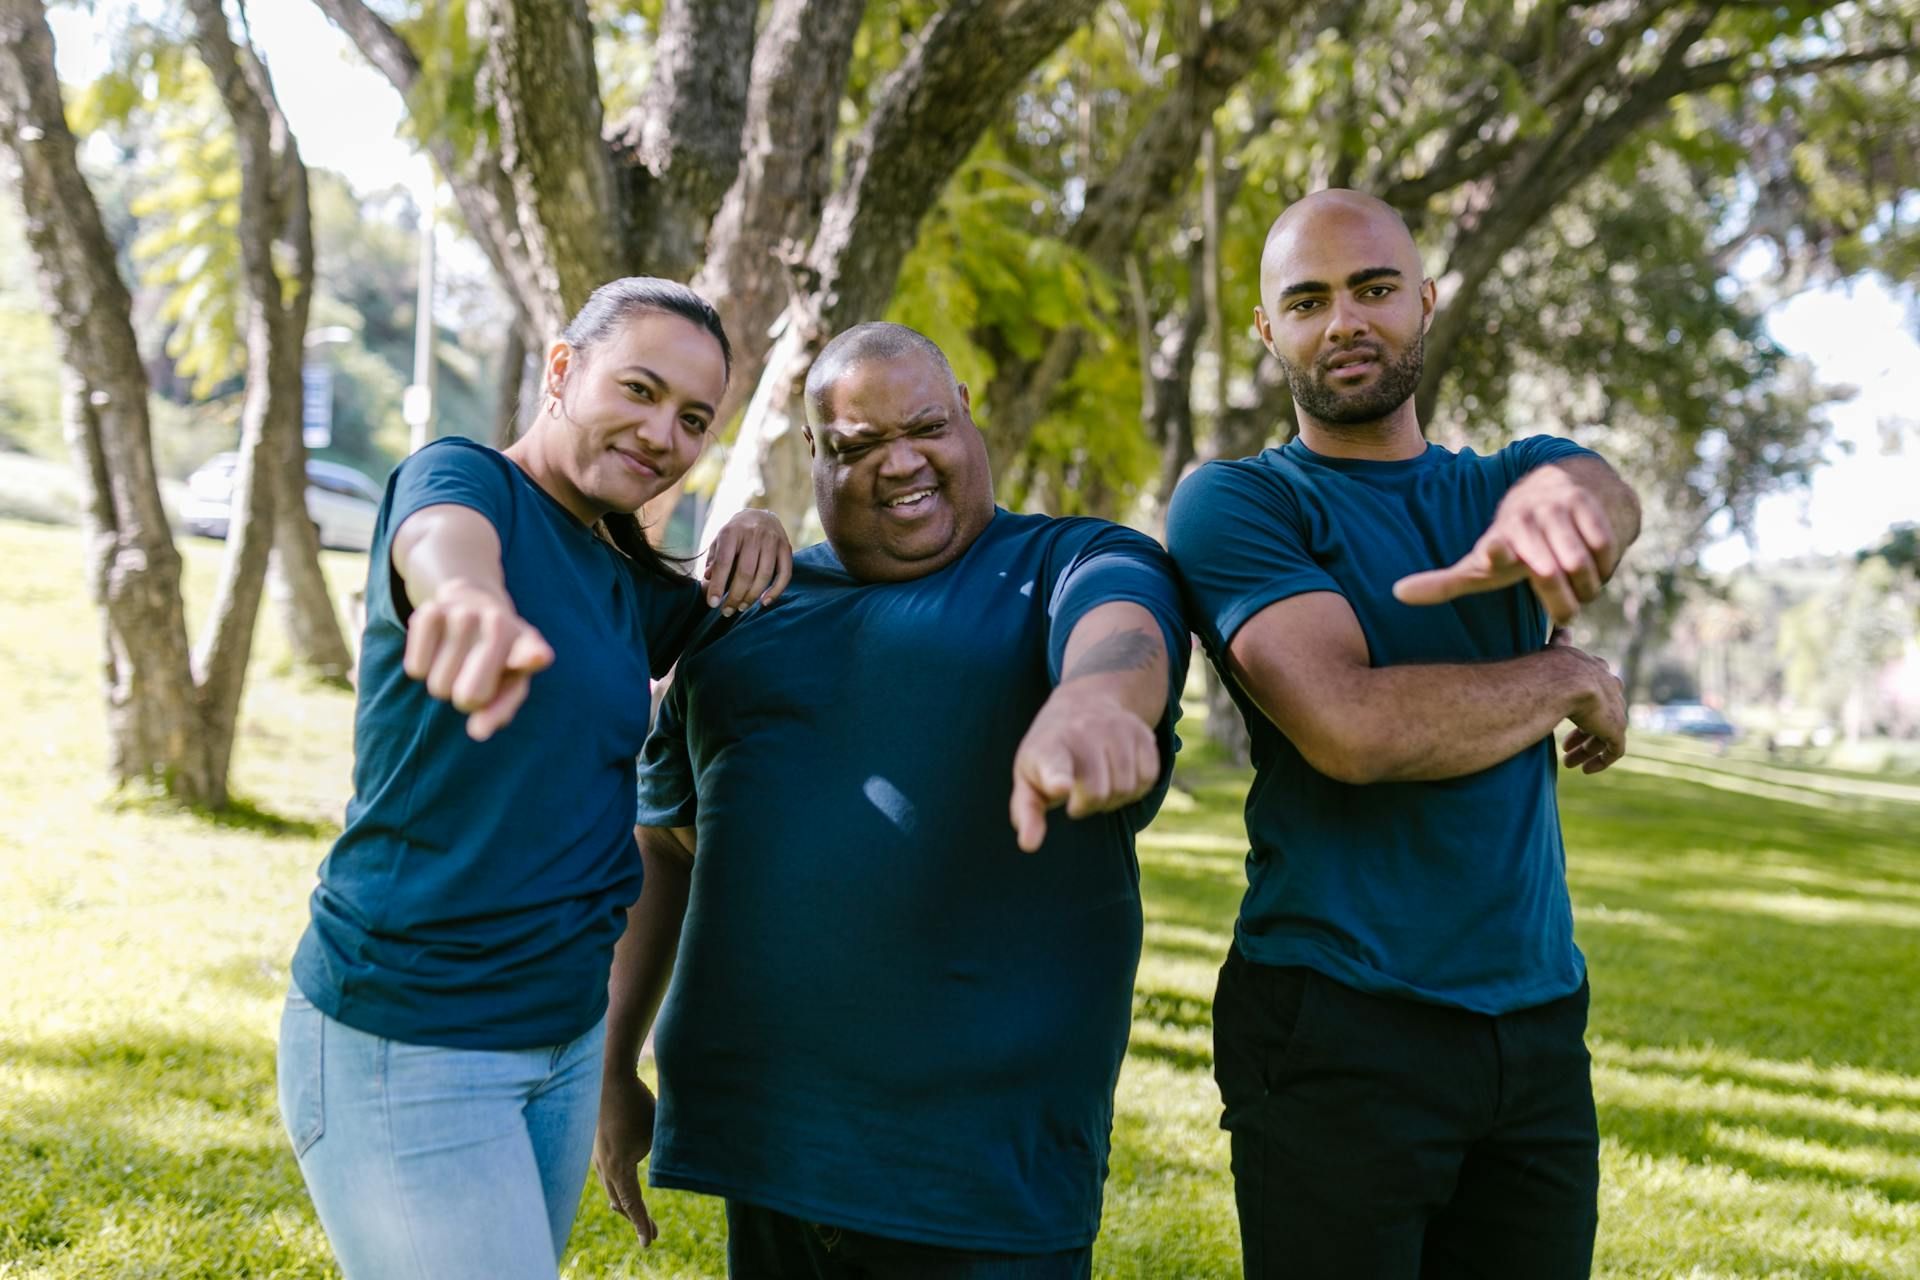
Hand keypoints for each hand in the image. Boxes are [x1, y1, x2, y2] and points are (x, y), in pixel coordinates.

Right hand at [402, 580, 553, 740]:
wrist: (473, 603)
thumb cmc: (497, 657)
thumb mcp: (509, 683)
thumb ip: (499, 711)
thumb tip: (478, 732)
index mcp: (528, 644)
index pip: (531, 652)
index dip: (532, 656)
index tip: (537, 657)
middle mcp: (499, 623)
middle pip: (469, 698)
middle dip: (467, 700)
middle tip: (474, 676)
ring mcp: (464, 614)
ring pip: (438, 686)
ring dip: (444, 683)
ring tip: (458, 659)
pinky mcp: (430, 610)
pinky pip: (417, 669)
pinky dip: (422, 669)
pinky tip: (438, 649)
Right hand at [594, 1067, 659, 1247]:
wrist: (610, 1079)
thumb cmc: (637, 1104)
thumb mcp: (656, 1132)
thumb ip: (662, 1155)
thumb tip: (675, 1170)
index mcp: (619, 1167)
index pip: (632, 1203)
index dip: (641, 1223)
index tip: (649, 1243)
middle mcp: (604, 1166)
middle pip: (620, 1202)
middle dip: (636, 1218)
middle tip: (652, 1234)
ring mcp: (598, 1157)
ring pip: (611, 1190)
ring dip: (625, 1204)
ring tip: (637, 1215)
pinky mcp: (598, 1147)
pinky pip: (607, 1176)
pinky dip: (617, 1189)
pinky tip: (622, 1190)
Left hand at [703, 509, 793, 614]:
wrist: (761, 514)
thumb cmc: (735, 534)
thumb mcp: (719, 541)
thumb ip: (713, 560)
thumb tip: (708, 581)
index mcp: (732, 531)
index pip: (724, 562)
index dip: (718, 585)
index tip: (713, 603)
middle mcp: (754, 534)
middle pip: (746, 572)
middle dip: (735, 596)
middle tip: (727, 611)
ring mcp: (772, 540)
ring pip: (764, 575)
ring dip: (752, 596)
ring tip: (742, 607)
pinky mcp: (786, 548)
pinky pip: (785, 574)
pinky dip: (776, 591)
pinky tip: (764, 602)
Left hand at [1009, 686, 1159, 851]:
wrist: (1083, 705)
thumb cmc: (1051, 754)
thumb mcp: (1028, 779)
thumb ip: (1027, 813)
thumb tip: (1029, 846)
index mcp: (1049, 747)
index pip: (1054, 766)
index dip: (1057, 779)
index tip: (1060, 787)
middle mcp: (1083, 731)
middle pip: (1098, 793)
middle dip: (1088, 805)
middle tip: (1076, 792)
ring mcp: (1117, 728)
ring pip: (1126, 788)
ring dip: (1112, 798)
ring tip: (1097, 782)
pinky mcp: (1143, 733)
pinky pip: (1149, 779)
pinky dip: (1135, 788)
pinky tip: (1118, 775)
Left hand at [1393, 465, 1616, 624]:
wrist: (1562, 494)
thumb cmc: (1514, 544)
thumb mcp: (1480, 565)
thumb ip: (1442, 584)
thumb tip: (1396, 594)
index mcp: (1498, 539)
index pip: (1495, 547)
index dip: (1496, 550)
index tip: (1495, 550)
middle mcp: (1524, 520)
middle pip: (1549, 572)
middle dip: (1561, 601)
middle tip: (1565, 614)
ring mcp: (1556, 509)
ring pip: (1581, 565)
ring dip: (1587, 587)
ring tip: (1580, 591)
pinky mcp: (1589, 504)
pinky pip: (1605, 550)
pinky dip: (1606, 567)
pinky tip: (1597, 567)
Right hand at [1550, 630, 1625, 773]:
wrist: (1566, 679)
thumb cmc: (1553, 665)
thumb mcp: (1557, 650)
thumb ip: (1561, 641)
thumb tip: (1561, 624)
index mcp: (1598, 672)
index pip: (1596, 691)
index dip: (1581, 708)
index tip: (1566, 721)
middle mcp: (1611, 692)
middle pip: (1602, 716)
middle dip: (1584, 734)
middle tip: (1566, 748)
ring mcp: (1615, 712)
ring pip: (1605, 736)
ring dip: (1587, 750)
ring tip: (1570, 763)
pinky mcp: (1616, 730)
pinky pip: (1613, 751)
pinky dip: (1600, 761)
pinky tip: (1585, 769)